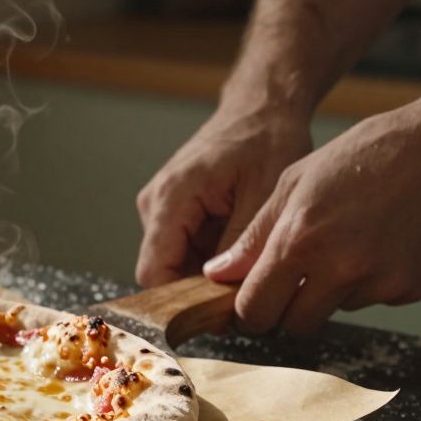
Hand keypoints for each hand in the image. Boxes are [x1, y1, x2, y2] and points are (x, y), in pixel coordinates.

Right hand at [136, 106, 312, 286]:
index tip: (220, 313)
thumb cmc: (266, 138)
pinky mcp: (172, 210)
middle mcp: (154, 204)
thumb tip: (229, 294)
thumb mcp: (264, 195)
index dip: (180, 301)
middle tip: (245, 290)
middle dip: (199, 288)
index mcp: (170, 198)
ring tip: (248, 260)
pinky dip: (211, 257)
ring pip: (175, 264)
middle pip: (163, 271)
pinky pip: (184, 249)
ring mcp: (160, 207)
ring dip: (208, 272)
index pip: (154, 272)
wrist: (261, 106)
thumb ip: (240, 247)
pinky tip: (240, 245)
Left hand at [203, 94, 420, 335]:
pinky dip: (365, 282)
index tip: (248, 305)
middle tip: (287, 286)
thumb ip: (254, 235)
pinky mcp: (410, 289)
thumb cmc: (370, 152)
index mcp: (300, 240)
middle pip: (291, 327)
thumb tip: (218, 273)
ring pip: (331, 312)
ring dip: (326, 293)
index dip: (247, 312)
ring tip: (343, 244)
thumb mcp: (296, 181)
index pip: (255, 310)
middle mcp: (339, 268)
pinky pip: (370, 300)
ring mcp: (379, 283)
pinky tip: (377, 243)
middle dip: (283, 312)